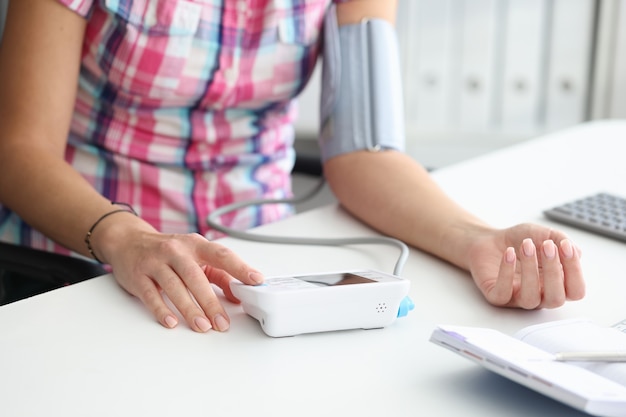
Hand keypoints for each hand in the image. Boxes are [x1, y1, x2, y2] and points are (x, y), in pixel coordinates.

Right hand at [106, 230, 263, 331]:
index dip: (240, 267)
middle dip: (210, 301)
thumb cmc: (168, 252)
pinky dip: (161, 310)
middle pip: (195, 276)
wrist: (128, 241)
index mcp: (195, 244)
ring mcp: (155, 262)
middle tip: (222, 323)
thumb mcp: (196, 256)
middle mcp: (176, 250)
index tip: (255, 280)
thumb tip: (238, 296)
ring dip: (189, 308)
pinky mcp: (138, 276)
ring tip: (203, 326)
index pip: (221, 255)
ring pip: (174, 286)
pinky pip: (150, 295)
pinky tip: (172, 322)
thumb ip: (219, 275)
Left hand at [467, 223, 584, 308]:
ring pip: (530, 298)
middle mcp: (540, 295)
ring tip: (525, 245)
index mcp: (557, 285)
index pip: (576, 291)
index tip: (565, 245)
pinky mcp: (497, 297)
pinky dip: (506, 273)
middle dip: (553, 271)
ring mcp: (518, 298)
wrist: (490, 239)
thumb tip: (576, 252)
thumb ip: (562, 241)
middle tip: (547, 246)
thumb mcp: (545, 234)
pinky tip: (509, 253)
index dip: (575, 271)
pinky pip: (503, 294)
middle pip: (556, 299)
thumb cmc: (520, 240)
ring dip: (530, 270)